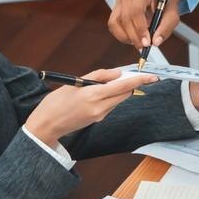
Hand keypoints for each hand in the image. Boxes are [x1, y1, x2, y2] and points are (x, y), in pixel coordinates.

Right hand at [25, 70, 153, 146]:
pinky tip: (93, 96)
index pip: (123, 86)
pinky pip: (109, 106)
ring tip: (96, 86)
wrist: (47, 125)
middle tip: (124, 75)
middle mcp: (100, 107)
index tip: (152, 77)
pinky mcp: (97, 120)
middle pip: (124, 93)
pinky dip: (108, 98)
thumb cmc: (56, 102)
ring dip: (116, 90)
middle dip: (128, 84)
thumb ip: (99, 76)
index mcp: (93, 95)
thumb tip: (118, 73)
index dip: (139, 81)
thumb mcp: (75, 82)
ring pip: (117, 99)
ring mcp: (100, 116)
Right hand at [107, 0, 182, 53]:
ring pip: (115, 23)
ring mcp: (119, 2)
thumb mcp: (171, 16)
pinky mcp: (115, 11)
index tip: (146, 41)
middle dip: (134, 36)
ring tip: (138, 42)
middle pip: (125, 18)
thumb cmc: (164, 6)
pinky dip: (121, 36)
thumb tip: (155, 41)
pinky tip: (132, 38)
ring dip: (126, 37)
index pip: (136, 11)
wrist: (157, 0)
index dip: (140, 28)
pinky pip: (113, 26)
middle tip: (143, 46)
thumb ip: (165, 28)